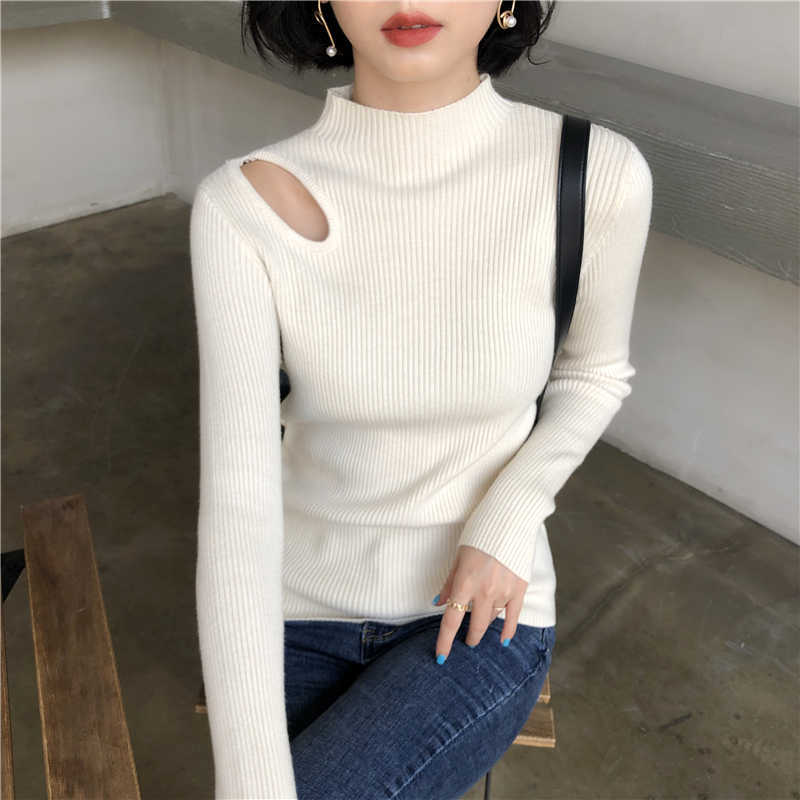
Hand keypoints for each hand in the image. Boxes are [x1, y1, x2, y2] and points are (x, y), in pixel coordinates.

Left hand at [432, 545, 527, 662]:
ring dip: (485, 627)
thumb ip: (450, 583)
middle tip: (467, 641)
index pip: (451, 621)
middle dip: (469, 637)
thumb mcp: (458, 556)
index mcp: (465, 583)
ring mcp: (504, 592)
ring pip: (492, 620)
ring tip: (481, 630)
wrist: (509, 519)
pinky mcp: (520, 589)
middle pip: (474, 626)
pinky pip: (514, 617)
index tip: (441, 657)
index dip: (444, 642)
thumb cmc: (479, 534)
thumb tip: (439, 603)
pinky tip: (504, 641)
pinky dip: (508, 630)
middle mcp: (484, 592)